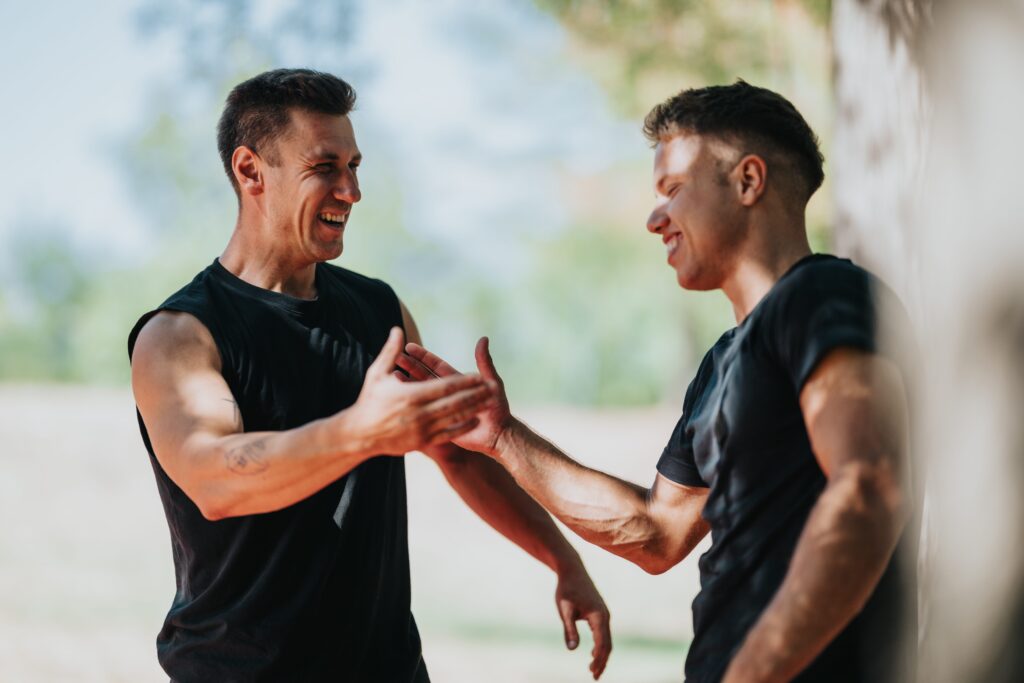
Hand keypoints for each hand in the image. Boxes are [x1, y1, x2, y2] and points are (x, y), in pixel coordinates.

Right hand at [345, 328, 496, 454]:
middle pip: (454, 402)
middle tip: (491, 389)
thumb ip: (390, 352)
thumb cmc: (368, 401)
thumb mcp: (377, 374)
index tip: (478, 375)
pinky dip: (462, 427)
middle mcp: (419, 413)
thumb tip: (397, 329)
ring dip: (472, 409)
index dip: (463, 381)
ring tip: (488, 403)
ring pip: (453, 418)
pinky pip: (447, 434)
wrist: (360, 435)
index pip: (444, 386)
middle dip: (474, 395)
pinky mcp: (422, 443)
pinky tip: (474, 420)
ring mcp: (422, 429)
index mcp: (411, 395)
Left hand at [555, 564, 611, 679]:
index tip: (592, 673)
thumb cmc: (566, 589)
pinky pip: (603, 633)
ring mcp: (604, 614)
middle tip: (594, 677)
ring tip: (594, 669)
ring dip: (602, 655)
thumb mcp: (565, 610)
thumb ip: (569, 630)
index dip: (598, 660)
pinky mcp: (600, 613)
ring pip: (607, 639)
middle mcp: (605, 616)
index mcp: (599, 616)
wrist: (572, 571)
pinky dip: (601, 645)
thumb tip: (573, 650)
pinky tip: (593, 653)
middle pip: (607, 644)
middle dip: (602, 661)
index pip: (602, 644)